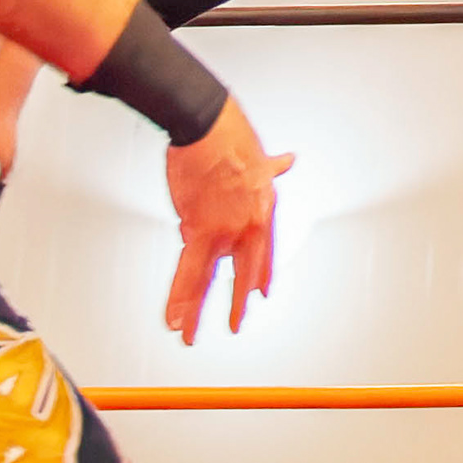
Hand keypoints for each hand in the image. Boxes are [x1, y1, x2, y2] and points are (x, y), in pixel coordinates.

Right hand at [160, 96, 294, 344]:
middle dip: (236, 303)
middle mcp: (250, 225)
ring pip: (208, 280)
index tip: (261, 293)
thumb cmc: (230, 134)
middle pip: (242, 273)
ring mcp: (226, 231)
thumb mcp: (262, 153)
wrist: (206, 127)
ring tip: (189, 335)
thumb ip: (273, 167)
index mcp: (265, 209)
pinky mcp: (200, 230)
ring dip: (196, 311)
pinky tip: (174, 316)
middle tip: (235, 325)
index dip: (262, 274)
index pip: (265, 252)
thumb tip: (287, 161)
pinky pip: (188, 271)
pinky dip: (178, 295)